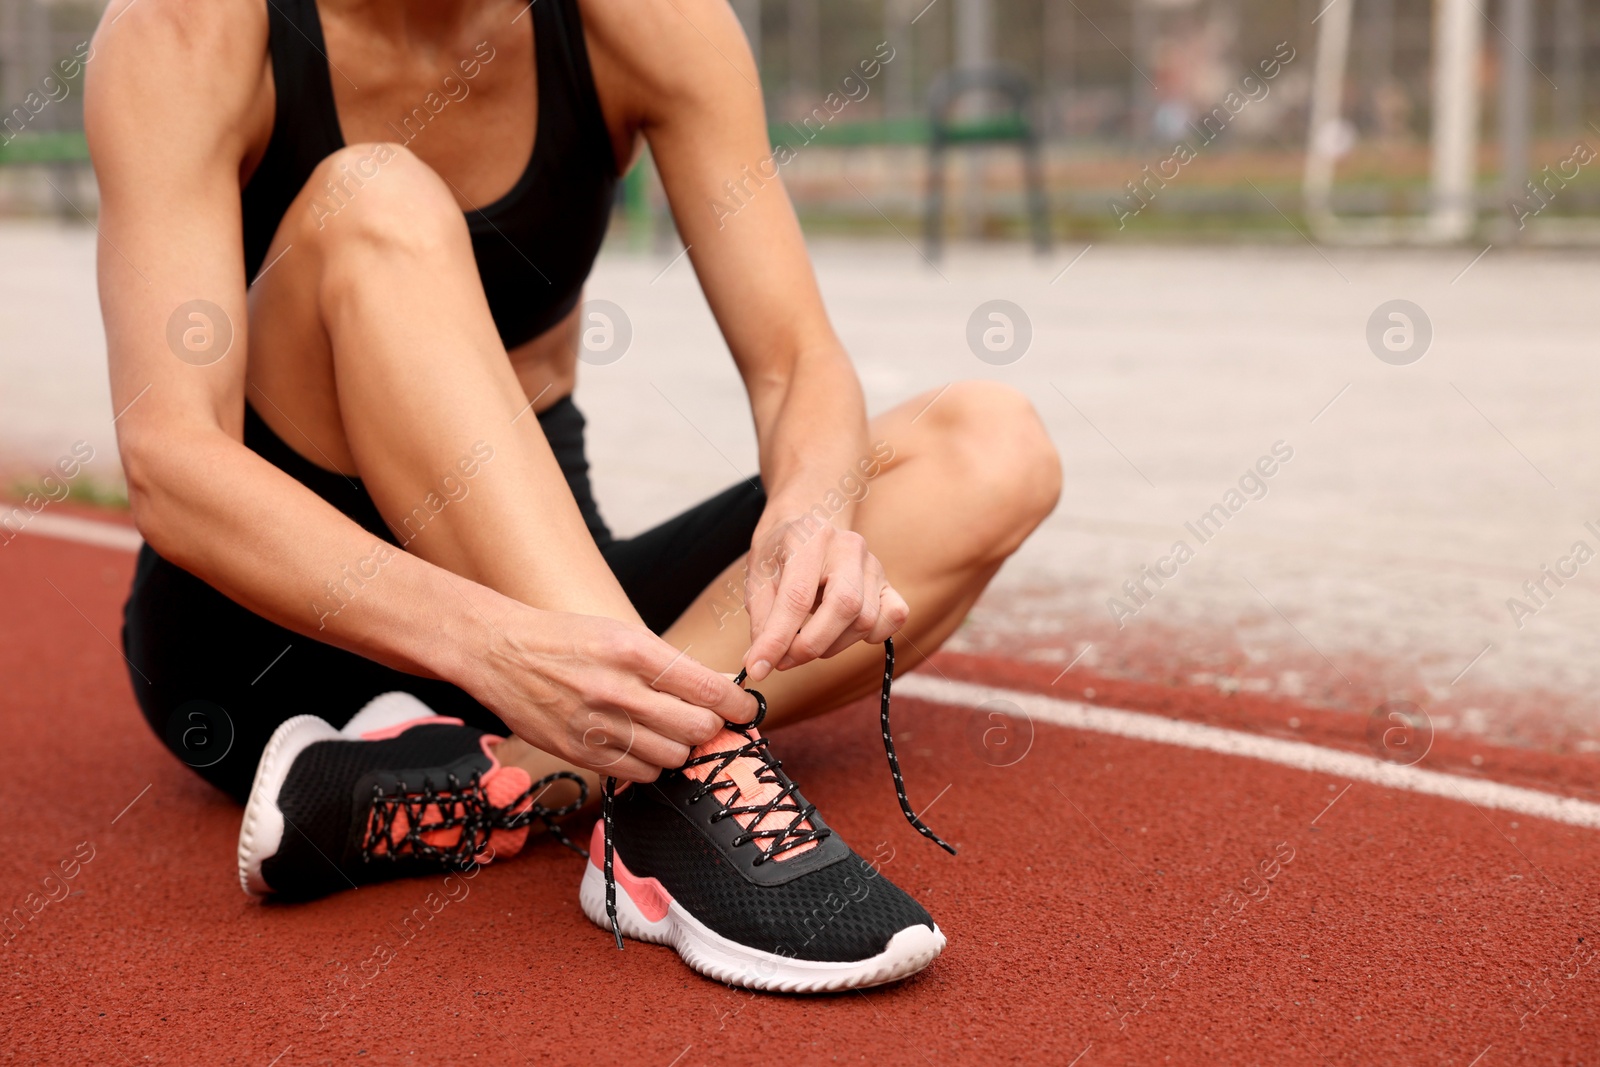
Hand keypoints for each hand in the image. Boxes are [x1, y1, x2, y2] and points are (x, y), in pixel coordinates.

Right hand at [464, 608, 755, 782]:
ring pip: (673, 757)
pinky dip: (650, 763)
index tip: (745, 709)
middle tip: (706, 721)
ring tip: (669, 730)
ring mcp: (598, 726)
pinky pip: (639, 773)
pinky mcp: (581, 754)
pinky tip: (640, 743)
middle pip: (697, 729)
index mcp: (635, 651)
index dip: (738, 706)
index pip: (709, 690)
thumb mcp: (623, 634)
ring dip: (680, 747)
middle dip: (710, 727)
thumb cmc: (568, 639)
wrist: (502, 653)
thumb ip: (671, 665)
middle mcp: (619, 691)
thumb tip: (721, 690)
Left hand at [741, 518, 908, 682]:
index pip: (797, 596)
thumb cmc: (780, 553)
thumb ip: (762, 620)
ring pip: (865, 619)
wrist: (805, 526)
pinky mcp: (888, 582)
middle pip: (845, 606)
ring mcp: (873, 564)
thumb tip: (761, 664)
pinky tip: (842, 632)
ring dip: (832, 645)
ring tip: (806, 641)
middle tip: (784, 660)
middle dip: (811, 644)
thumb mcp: (757, 578)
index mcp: (810, 537)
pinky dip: (871, 635)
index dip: (778, 639)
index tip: (759, 668)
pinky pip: (893, 617)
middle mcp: (849, 547)